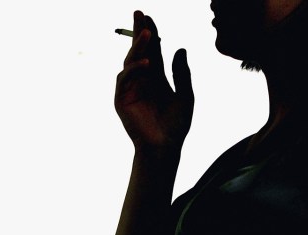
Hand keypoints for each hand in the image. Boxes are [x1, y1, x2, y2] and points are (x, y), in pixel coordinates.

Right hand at [115, 11, 193, 153]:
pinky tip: (147, 64)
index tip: (149, 17)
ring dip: (138, 48)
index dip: (151, 33)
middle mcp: (141, 80)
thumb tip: (180, 48)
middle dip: (138, 32)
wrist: (166, 147)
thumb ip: (182, 73)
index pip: (152, 50)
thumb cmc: (177, 125)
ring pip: (130, 62)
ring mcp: (130, 90)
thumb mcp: (186, 96)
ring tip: (148, 34)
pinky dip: (134, 70)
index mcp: (156, 77)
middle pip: (138, 51)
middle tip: (139, 14)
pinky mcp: (121, 100)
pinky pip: (124, 80)